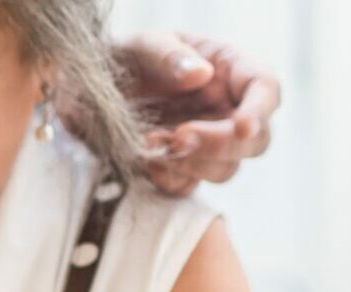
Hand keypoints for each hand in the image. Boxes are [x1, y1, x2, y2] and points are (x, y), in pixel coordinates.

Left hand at [112, 31, 280, 196]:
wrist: (85, 92)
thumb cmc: (124, 57)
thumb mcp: (142, 45)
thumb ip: (169, 55)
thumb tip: (201, 74)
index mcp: (230, 70)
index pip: (265, 90)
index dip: (260, 111)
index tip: (242, 127)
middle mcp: (226, 109)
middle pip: (255, 142)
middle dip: (220, 145)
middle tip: (179, 136)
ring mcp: (206, 143)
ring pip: (225, 170)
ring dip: (190, 164)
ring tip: (150, 140)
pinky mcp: (181, 169)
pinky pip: (187, 187)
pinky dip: (168, 178)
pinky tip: (144, 158)